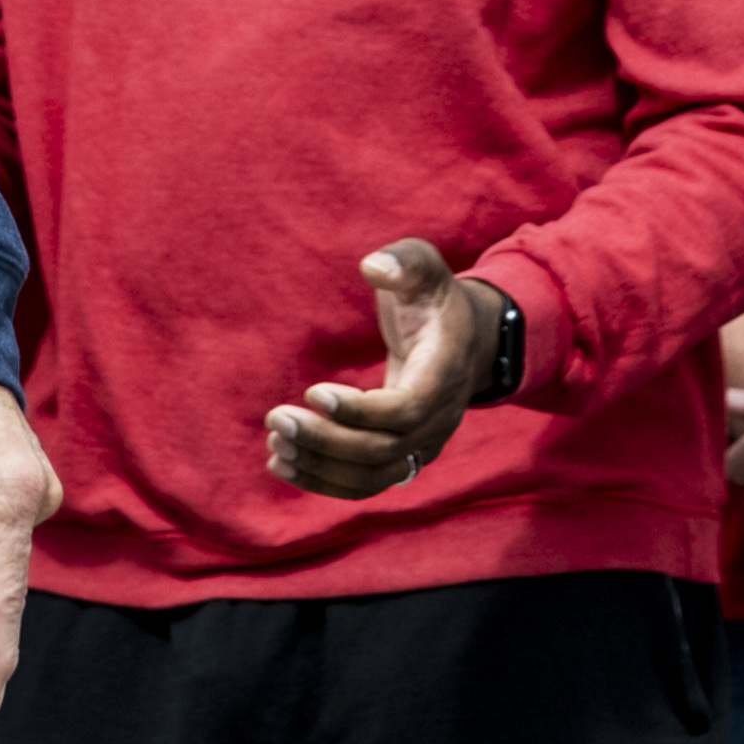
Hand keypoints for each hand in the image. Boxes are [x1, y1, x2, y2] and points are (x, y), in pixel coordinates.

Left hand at [266, 241, 504, 498]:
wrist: (468, 342)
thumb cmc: (435, 301)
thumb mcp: (427, 268)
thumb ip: (406, 261)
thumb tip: (373, 266)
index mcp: (445, 374)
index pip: (406, 410)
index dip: (360, 411)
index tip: (313, 392)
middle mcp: (439, 419)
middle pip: (383, 450)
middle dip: (326, 441)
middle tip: (277, 419)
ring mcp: (424, 444)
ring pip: (373, 475)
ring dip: (321, 467)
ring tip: (275, 445)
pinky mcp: (404, 457)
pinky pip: (367, 483)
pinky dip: (325, 482)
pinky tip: (283, 464)